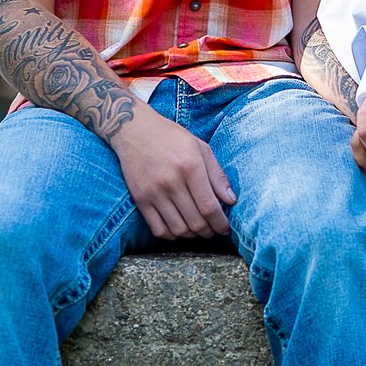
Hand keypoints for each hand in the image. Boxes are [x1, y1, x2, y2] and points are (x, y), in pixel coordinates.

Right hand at [111, 106, 236, 237]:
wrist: (135, 130)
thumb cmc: (172, 138)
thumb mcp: (200, 148)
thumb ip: (217, 175)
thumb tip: (231, 200)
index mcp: (190, 166)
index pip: (209, 206)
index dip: (220, 223)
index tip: (225, 228)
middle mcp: (171, 181)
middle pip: (195, 221)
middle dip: (209, 231)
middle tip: (213, 229)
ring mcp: (153, 192)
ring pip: (178, 229)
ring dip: (192, 235)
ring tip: (198, 229)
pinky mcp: (140, 199)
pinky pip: (158, 229)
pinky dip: (172, 235)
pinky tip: (179, 228)